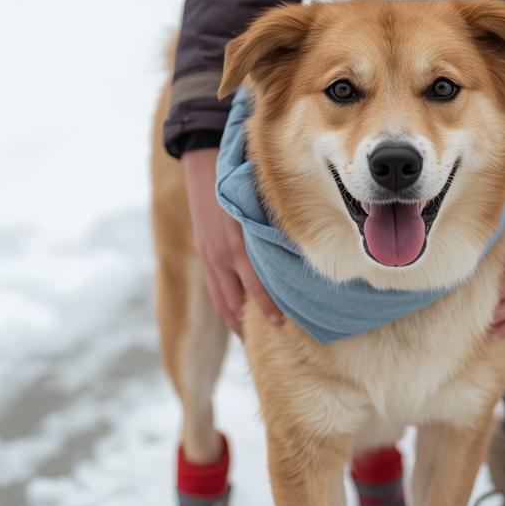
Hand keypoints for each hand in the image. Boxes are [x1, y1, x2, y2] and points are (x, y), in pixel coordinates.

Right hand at [182, 149, 281, 335]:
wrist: (203, 161)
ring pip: (219, 299)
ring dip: (233, 322)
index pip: (253, 285)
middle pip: (232, 301)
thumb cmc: (240, 179)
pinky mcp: (203, 252)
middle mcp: (219, 254)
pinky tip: (234, 316)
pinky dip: (224, 305)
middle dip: (246, 325)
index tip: (280, 322)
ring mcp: (208, 255)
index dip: (265, 306)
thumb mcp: (259, 204)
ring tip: (247, 339)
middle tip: (263, 344)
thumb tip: (302, 250)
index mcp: (236, 244)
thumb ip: (274, 230)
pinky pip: (213, 288)